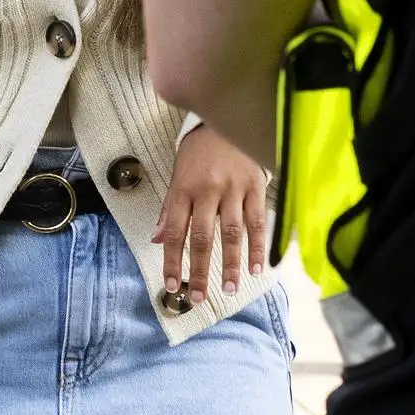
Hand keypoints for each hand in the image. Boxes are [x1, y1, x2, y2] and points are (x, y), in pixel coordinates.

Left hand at [152, 123, 272, 311]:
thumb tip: (157, 238)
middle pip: (202, 237)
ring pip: (231, 234)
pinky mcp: (256, 187)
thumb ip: (170, 209)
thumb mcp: (178, 175)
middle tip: (198, 297)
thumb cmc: (200, 151)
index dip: (172, 260)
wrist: (230, 117)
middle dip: (199, 270)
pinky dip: (258, 247)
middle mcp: (207, 191)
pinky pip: (257, 222)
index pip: (174, 231)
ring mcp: (233, 189)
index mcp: (184, 189)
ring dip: (230, 264)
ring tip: (228, 289)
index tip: (172, 284)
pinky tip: (256, 268)